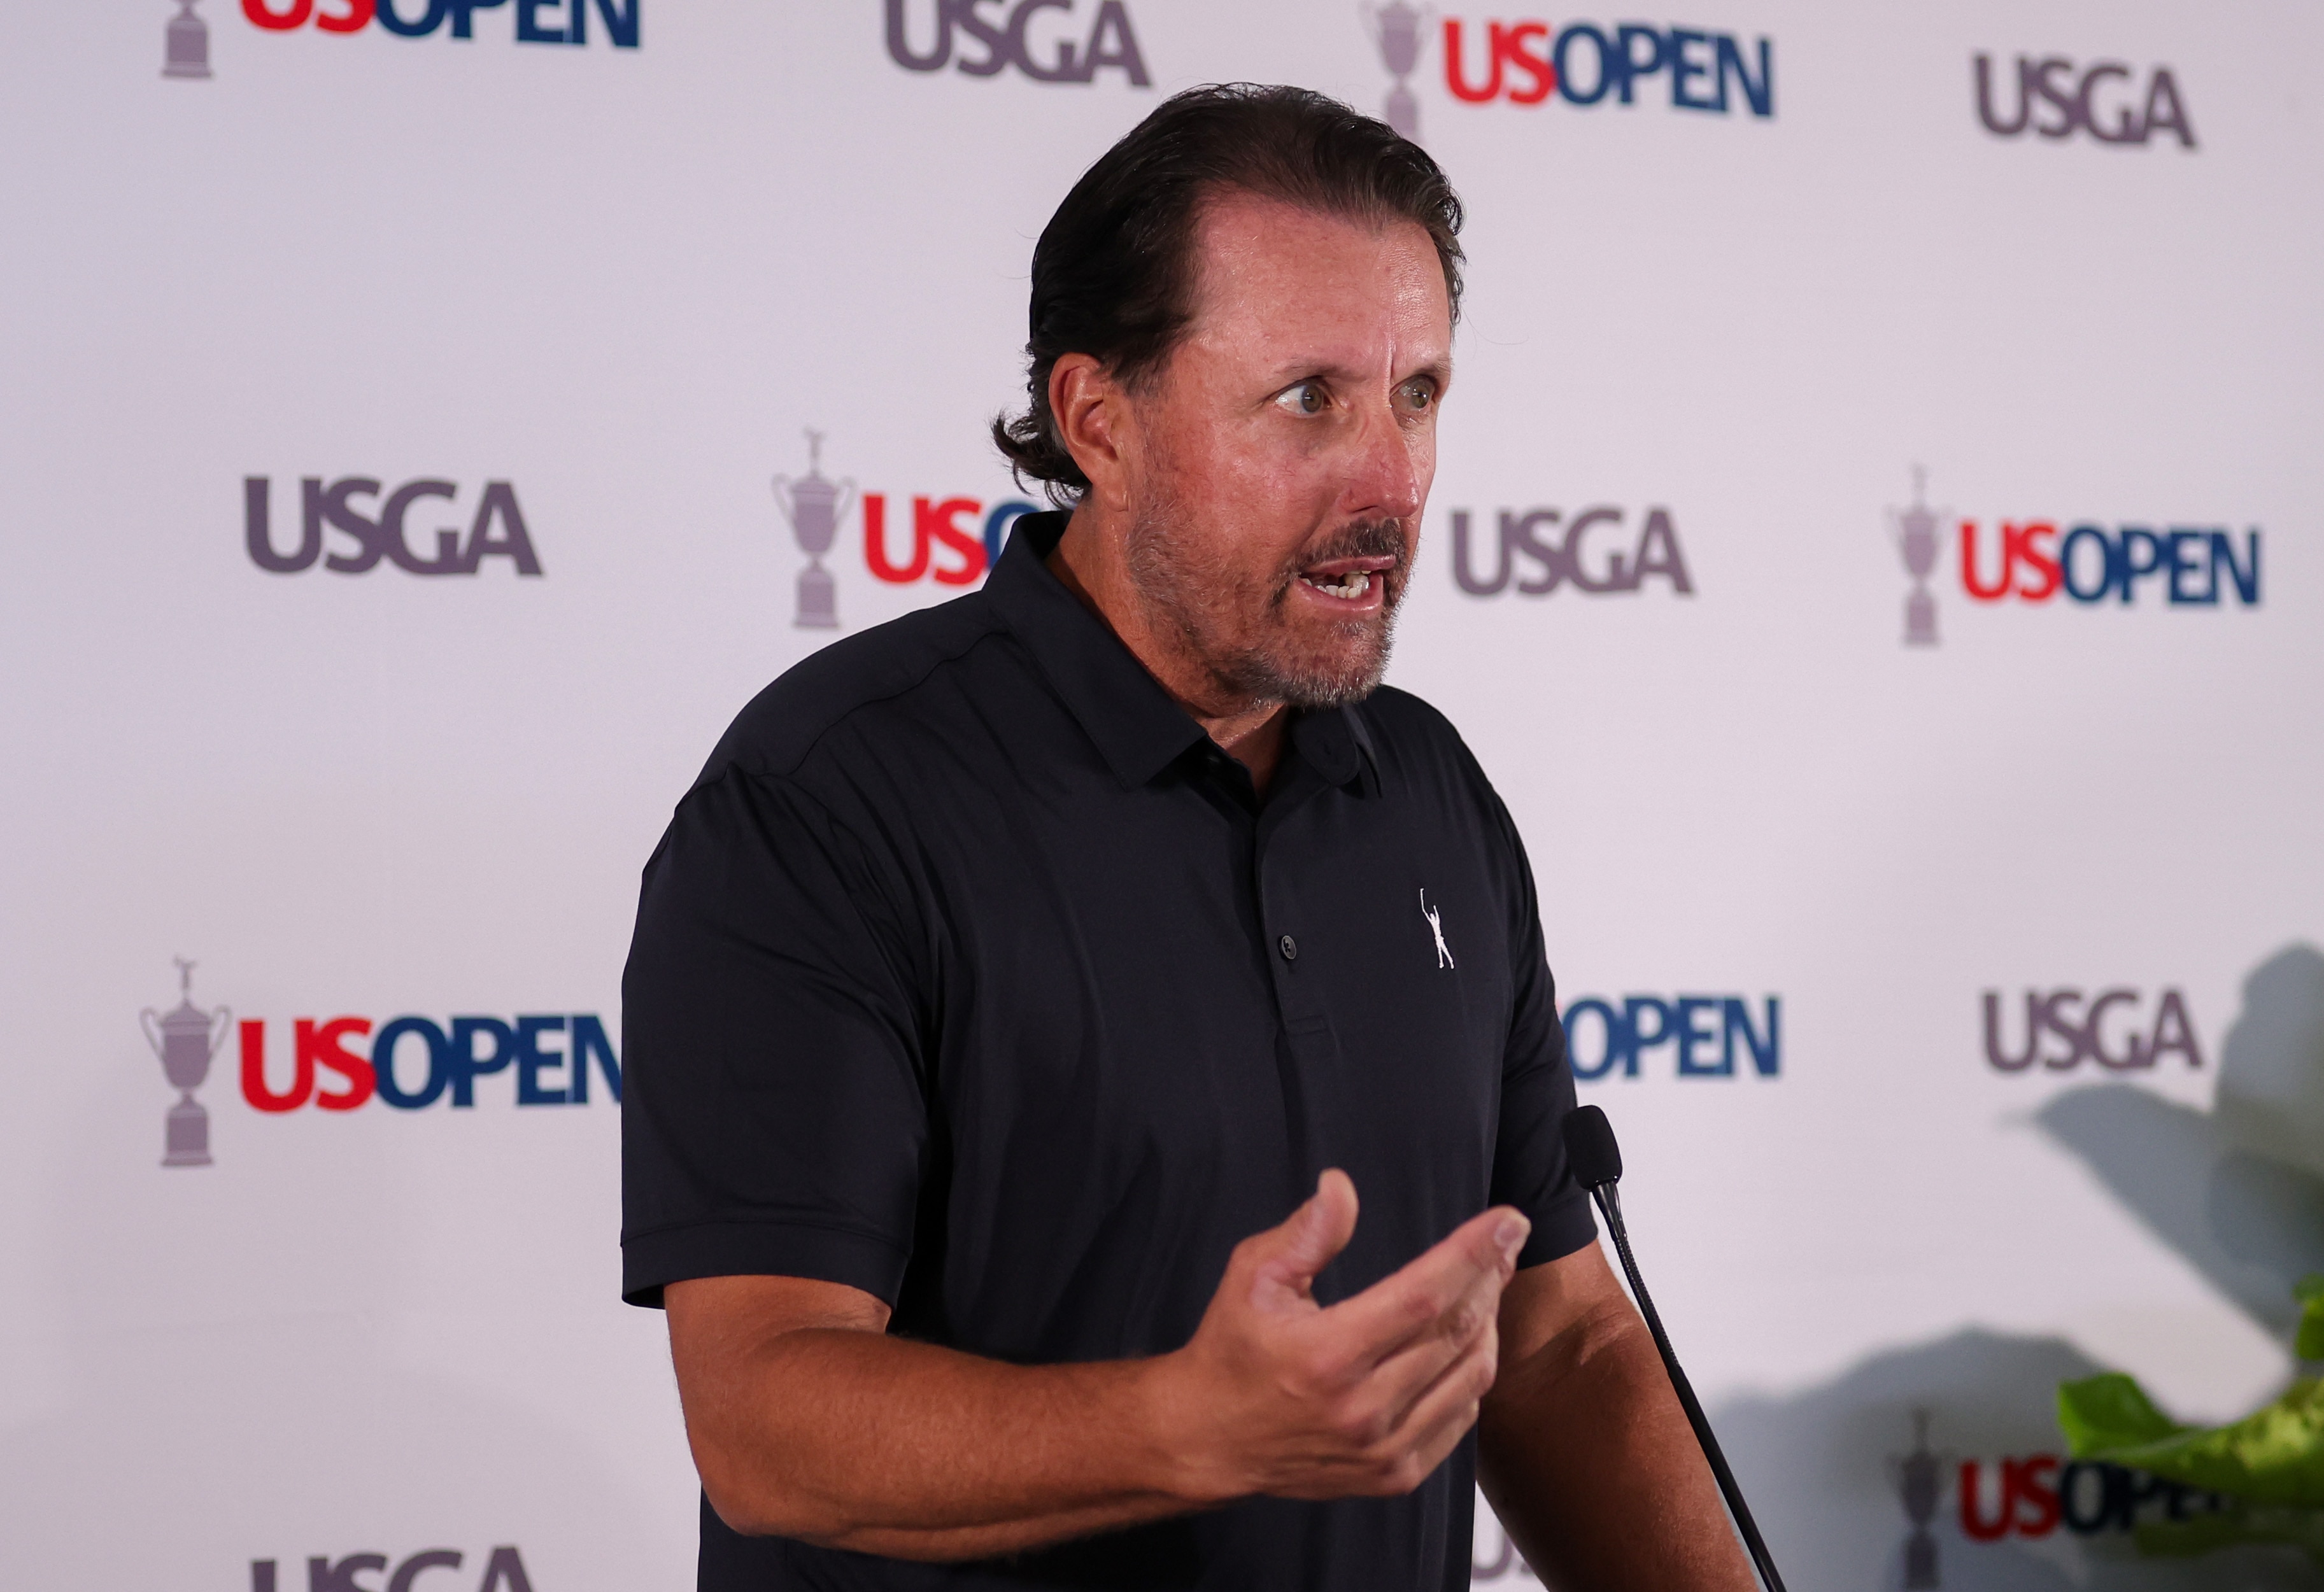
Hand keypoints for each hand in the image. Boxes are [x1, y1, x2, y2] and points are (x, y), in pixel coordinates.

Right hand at [1154, 1170, 1528, 1502]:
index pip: (1424, 1296)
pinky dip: (1471, 1376)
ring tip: (1483, 1288)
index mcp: (1328, 1354)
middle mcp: (1362, 1408)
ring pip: (1471, 1378)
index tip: (1508, 1221)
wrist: (1210, 1439)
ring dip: (1488, 1324)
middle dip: (1490, 1278)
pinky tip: (1460, 1345)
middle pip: (1456, 1332)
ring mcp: (1383, 1449)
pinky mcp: (1393, 1476)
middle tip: (1502, 1243)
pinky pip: (1461, 1421)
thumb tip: (1341, 1187)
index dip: (1474, 1254)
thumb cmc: (1233, 1349)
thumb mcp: (1252, 1278)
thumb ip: (1305, 1234)